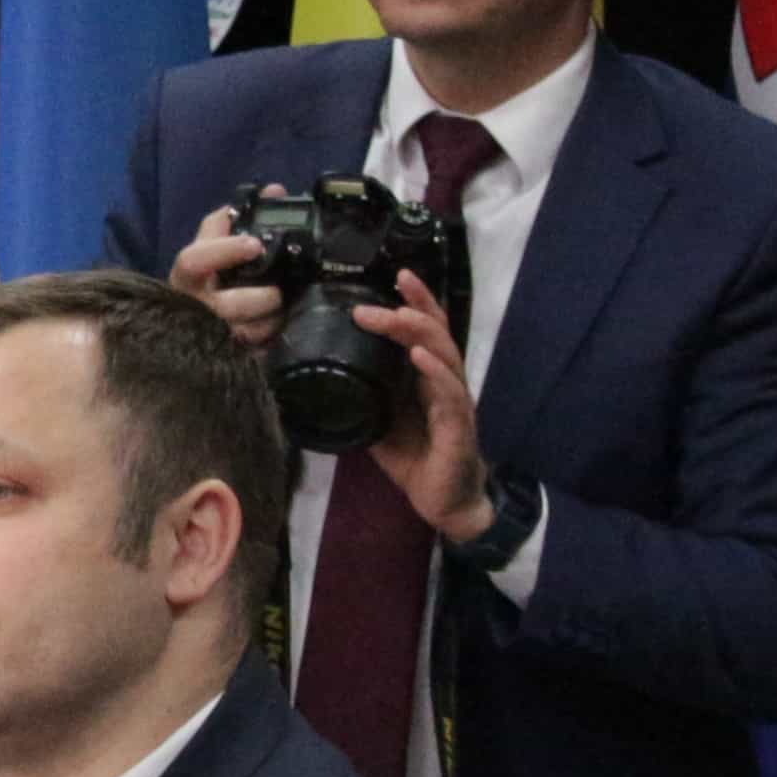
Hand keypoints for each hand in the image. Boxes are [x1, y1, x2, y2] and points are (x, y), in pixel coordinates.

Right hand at [171, 203, 288, 346]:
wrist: (198, 322)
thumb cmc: (209, 277)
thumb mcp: (212, 245)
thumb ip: (235, 218)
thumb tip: (273, 191)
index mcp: (187, 276)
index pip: (193, 260)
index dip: (223, 251)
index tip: (254, 244)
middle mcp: (195, 306)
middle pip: (227, 306)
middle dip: (258, 298)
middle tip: (277, 293)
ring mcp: (212, 335)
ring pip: (245, 334)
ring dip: (270, 323)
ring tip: (283, 312)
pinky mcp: (230, 356)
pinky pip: (255, 354)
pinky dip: (272, 343)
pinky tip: (280, 331)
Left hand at [344, 271, 498, 545]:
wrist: (445, 501)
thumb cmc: (416, 458)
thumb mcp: (378, 423)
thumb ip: (360, 399)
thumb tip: (318, 381)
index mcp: (427, 377)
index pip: (425, 330)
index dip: (415, 301)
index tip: (396, 275)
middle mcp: (445, 381)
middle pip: (434, 333)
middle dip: (408, 310)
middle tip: (372, 302)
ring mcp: (455, 400)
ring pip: (443, 355)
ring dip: (419, 333)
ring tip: (398, 316)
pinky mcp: (459, 425)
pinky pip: (449, 394)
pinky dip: (435, 373)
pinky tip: (420, 359)